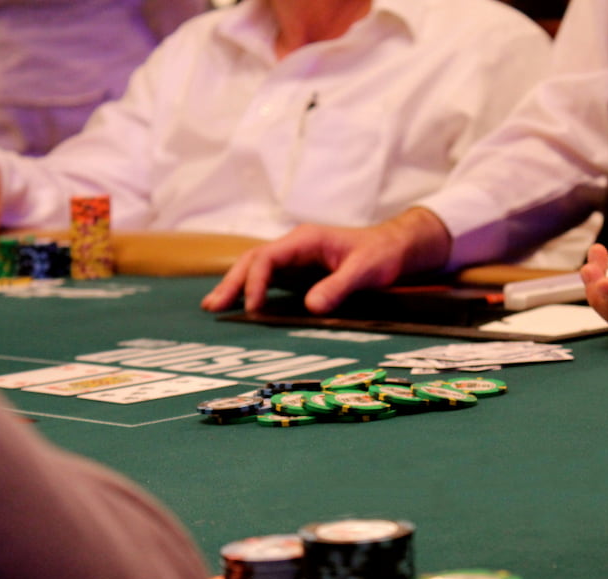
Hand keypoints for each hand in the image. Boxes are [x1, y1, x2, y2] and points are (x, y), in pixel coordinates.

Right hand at [201, 207, 452, 313]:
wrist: (396, 247)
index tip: (252, 308)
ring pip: (256, 268)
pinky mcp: (299, 270)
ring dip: (235, 285)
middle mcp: (295, 246)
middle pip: (252, 261)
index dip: (255, 283)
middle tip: (211, 307)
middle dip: (231, 283)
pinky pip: (268, 277)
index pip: (267, 258)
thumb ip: (339, 287)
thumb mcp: (365, 270)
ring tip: (213, 306)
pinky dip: (251, 289)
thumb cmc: (382, 254)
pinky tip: (240, 306)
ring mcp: (295, 257)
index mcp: (305, 240)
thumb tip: (311, 308)